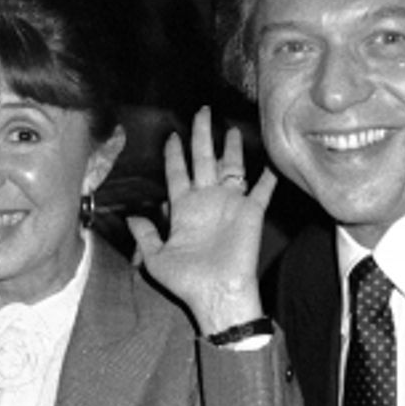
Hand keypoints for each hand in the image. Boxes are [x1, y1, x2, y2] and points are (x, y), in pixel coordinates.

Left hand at [127, 107, 276, 335]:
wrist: (217, 294)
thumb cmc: (187, 281)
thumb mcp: (157, 259)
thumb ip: (145, 235)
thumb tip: (131, 217)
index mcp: (184, 208)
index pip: (178, 172)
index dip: (174, 153)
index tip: (172, 135)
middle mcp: (207, 201)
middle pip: (204, 159)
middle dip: (202, 135)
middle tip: (202, 111)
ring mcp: (230, 204)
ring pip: (232, 167)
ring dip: (232, 148)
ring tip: (231, 129)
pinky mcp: (251, 213)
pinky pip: (262, 190)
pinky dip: (268, 177)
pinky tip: (272, 162)